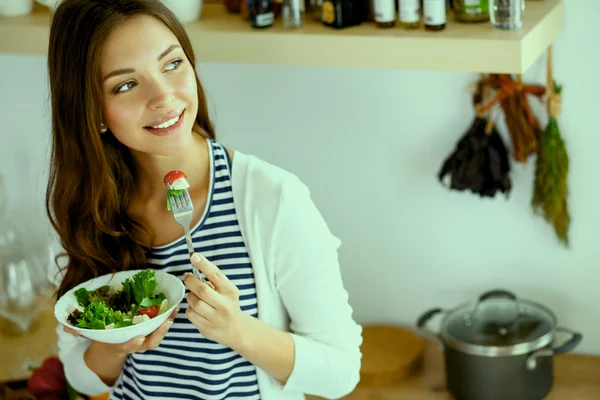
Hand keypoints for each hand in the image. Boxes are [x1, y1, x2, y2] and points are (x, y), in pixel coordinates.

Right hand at [62, 307, 178, 354]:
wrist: (112, 346)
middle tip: (166, 321)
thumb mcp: (91, 334)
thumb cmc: (103, 336)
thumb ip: (79, 330)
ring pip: (159, 334)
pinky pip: (162, 325)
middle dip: (159, 332)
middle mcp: (136, 343)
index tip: (137, 339)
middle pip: (150, 342)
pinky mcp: (152, 330)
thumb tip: (65, 326)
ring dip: (167, 323)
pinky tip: (175, 304)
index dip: (132, 343)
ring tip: (174, 310)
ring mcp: (145, 338)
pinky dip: (169, 317)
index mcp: (121, 345)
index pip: (128, 346)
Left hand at [184, 253, 246, 348]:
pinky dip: (190, 309)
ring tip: (195, 297)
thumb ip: (214, 282)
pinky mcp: (206, 328)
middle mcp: (224, 305)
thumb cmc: (228, 305)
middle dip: (191, 281)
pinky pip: (190, 314)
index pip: (216, 275)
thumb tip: (194, 270)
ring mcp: (215, 318)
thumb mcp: (227, 291)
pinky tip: (197, 310)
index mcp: (230, 291)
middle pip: (202, 290)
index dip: (203, 264)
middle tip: (187, 277)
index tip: (194, 256)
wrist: (236, 329)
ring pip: (194, 302)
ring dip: (190, 297)